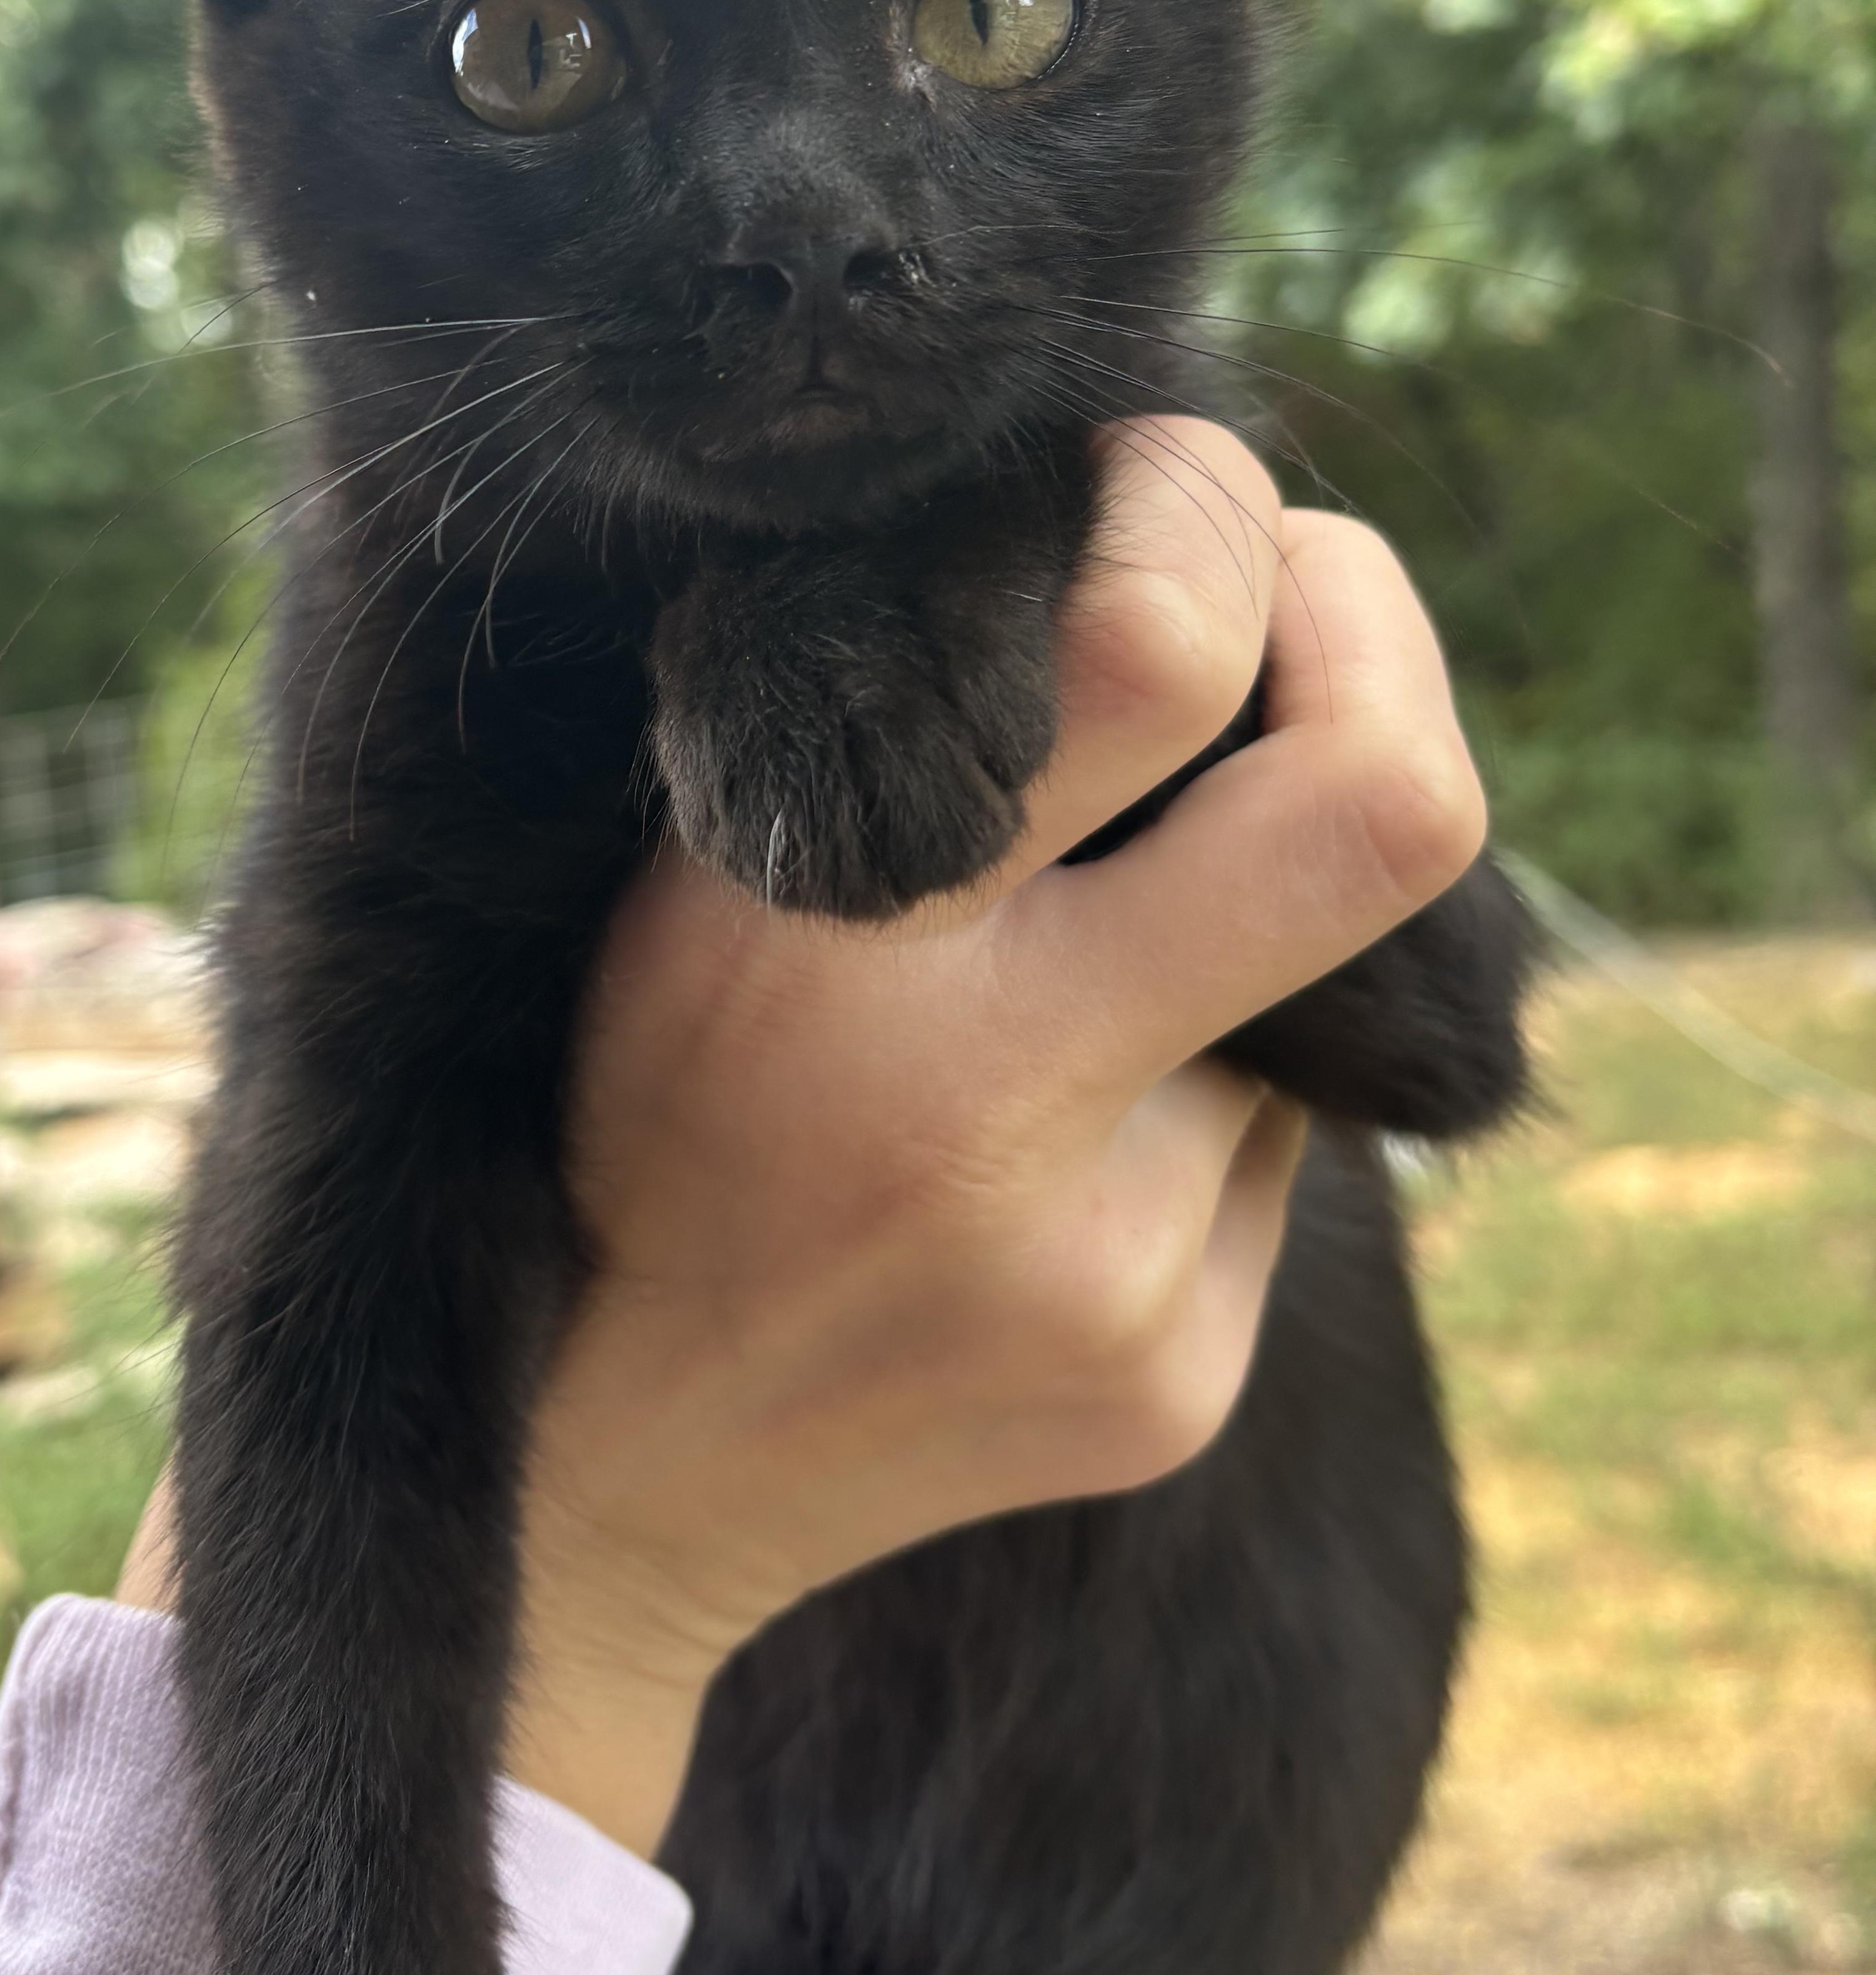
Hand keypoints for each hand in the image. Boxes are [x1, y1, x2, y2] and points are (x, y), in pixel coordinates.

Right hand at [504, 419, 1485, 1849]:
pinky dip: (1194, 1096)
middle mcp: (991, 1115)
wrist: (587, 1481)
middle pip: (1388, 805)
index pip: (1161, 650)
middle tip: (1291, 601)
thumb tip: (1170, 566)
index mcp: (815, 945)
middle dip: (1374, 647)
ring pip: (1321, 988)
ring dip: (1228, 934)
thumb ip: (894, 732)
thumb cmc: (613, 1109)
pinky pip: (1279, 1147)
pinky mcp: (1174, 1381)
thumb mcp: (674, 877)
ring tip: (1041, 1001)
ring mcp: (1114, 1274)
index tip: (1158, 493)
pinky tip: (1038, 1154)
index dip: (1215, 517)